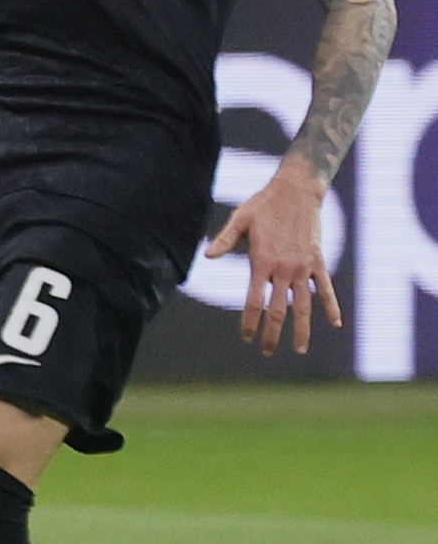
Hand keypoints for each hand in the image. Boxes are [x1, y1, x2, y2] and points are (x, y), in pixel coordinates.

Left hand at [206, 165, 338, 353]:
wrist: (297, 191)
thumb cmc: (263, 205)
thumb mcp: (240, 219)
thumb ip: (225, 239)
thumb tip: (208, 256)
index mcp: (262, 261)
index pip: (254, 301)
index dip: (249, 321)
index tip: (245, 337)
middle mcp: (284, 268)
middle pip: (279, 310)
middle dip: (272, 333)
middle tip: (267, 352)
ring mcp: (303, 267)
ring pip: (304, 305)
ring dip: (302, 329)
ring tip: (299, 349)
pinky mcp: (317, 262)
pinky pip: (325, 288)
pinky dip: (330, 306)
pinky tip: (335, 323)